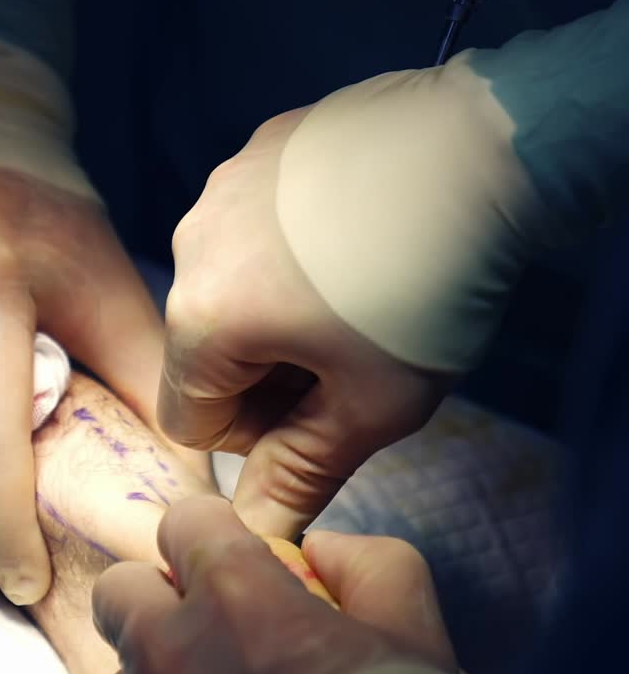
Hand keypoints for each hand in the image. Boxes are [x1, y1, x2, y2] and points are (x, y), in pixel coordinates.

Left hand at [92, 496, 460, 673]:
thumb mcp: (418, 641)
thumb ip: (370, 564)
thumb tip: (322, 549)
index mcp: (235, 595)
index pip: (185, 519)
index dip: (213, 541)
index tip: (235, 571)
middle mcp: (168, 650)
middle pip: (122, 588)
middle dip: (159, 601)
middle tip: (210, 641)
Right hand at [159, 109, 452, 537]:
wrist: (484, 152)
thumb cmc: (426, 291)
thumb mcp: (372, 406)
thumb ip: (301, 474)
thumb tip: (257, 528)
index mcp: (200, 319)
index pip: (190, 418)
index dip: (257, 434)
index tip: (323, 409)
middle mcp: (190, 246)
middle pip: (205, 345)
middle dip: (266, 366)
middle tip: (352, 356)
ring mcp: (223, 186)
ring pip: (229, 279)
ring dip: (276, 302)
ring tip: (360, 289)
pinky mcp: (260, 145)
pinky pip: (255, 219)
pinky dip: (290, 240)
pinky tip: (357, 234)